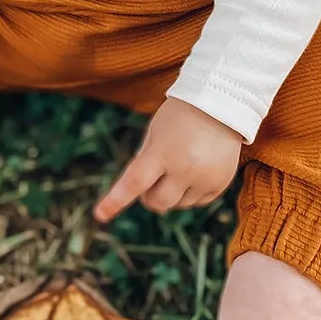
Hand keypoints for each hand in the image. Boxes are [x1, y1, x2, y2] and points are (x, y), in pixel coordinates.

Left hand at [93, 95, 242, 221]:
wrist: (220, 104)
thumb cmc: (180, 116)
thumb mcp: (155, 132)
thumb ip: (144, 161)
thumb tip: (138, 194)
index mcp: (162, 152)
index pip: (134, 182)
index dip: (116, 200)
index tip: (100, 215)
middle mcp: (185, 168)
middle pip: (157, 202)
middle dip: (149, 196)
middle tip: (153, 179)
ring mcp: (205, 178)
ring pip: (178, 205)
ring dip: (172, 193)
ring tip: (181, 165)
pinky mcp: (220, 184)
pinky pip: (198, 202)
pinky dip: (191, 192)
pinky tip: (196, 169)